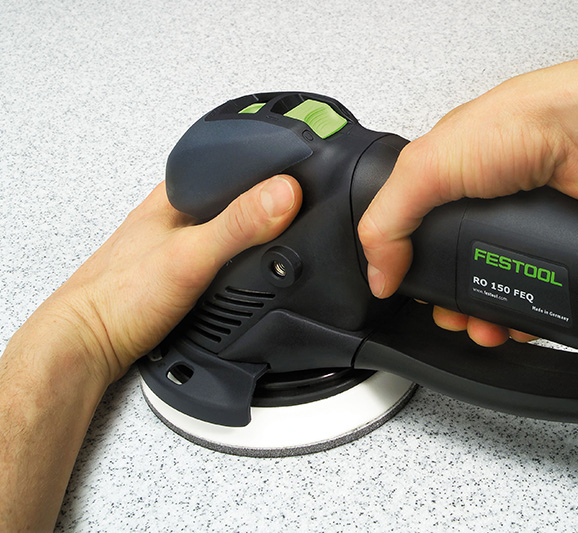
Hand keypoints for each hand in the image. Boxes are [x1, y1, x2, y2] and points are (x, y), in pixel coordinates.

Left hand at [38, 175, 301, 386]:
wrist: (88, 346)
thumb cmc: (120, 296)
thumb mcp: (193, 256)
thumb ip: (240, 224)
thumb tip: (285, 193)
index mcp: (179, 189)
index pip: (240, 162)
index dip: (278, 168)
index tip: (312, 183)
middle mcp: (180, 211)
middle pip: (240, 196)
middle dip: (273, 208)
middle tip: (304, 219)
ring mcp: (181, 240)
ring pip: (232, 228)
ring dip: (257, 239)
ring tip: (281, 247)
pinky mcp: (181, 269)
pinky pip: (223, 256)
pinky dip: (241, 264)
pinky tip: (247, 276)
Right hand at [358, 61, 577, 345]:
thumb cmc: (519, 126)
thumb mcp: (426, 168)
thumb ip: (388, 220)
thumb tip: (377, 273)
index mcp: (446, 179)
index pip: (417, 235)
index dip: (413, 269)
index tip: (417, 296)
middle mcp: (484, 203)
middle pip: (459, 269)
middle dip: (452, 303)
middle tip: (453, 319)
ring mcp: (521, 225)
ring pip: (498, 287)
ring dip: (487, 316)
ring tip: (486, 330)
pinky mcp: (555, 244)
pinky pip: (537, 292)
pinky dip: (526, 314)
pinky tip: (519, 322)